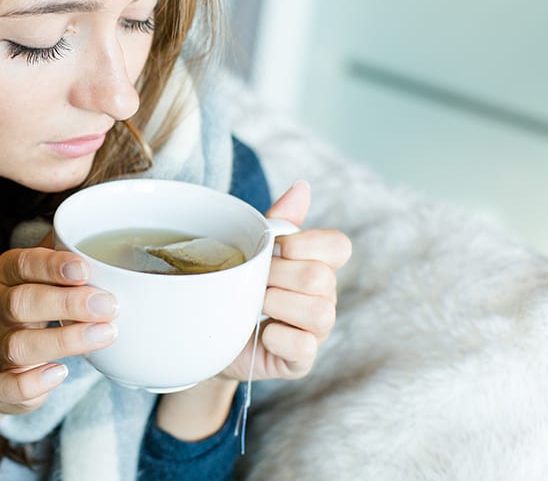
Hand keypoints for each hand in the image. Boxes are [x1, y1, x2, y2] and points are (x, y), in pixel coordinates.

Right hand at [0, 246, 117, 458]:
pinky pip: (10, 386)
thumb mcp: (23, 278)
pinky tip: (59, 373)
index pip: (23, 264)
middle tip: (108, 304)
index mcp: (5, 278)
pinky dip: (34, 383)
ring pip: (21, 344)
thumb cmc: (10, 315)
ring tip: (103, 335)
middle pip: (24, 302)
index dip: (53, 265)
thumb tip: (90, 217)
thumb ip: (53, 251)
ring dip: (64, 340)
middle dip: (67, 302)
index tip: (84, 268)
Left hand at [156, 181, 350, 441]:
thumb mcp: (252, 251)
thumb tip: (302, 186)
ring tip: (254, 306)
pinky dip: (276, 337)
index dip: (305, 244)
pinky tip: (261, 334)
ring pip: (318, 312)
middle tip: (253, 281)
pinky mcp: (302, 361)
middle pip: (321, 277)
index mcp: (316, 265)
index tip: (274, 249)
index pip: (339, 245)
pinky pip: (303, 347)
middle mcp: (324, 297)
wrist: (208, 335)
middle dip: (278, 275)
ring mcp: (316, 331)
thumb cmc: (235, 288)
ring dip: (277, 305)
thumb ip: (279, 222)